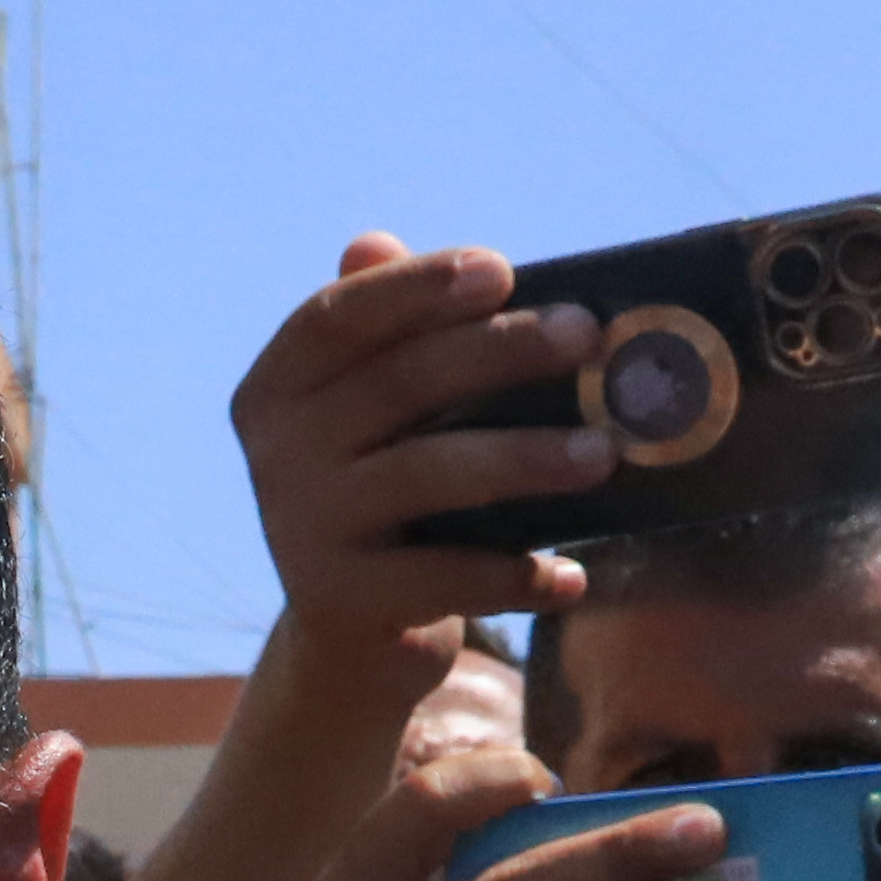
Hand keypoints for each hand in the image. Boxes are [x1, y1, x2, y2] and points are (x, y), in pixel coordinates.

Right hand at [115, 238, 602, 880]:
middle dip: (499, 352)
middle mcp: (274, 455)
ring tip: (606, 451)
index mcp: (276, 390)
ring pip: (426, 475)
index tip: (504, 268)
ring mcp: (300, 529)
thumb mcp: (380, 415)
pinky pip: (443, 578)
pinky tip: (574, 575)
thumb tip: (374, 241)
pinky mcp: (339, 602)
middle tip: (589, 335)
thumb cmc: (391, 496)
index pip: (339, 318)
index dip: (417, 288)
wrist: (355, 639)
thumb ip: (386, 334)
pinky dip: (516, 575)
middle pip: (397, 385)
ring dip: (525, 458)